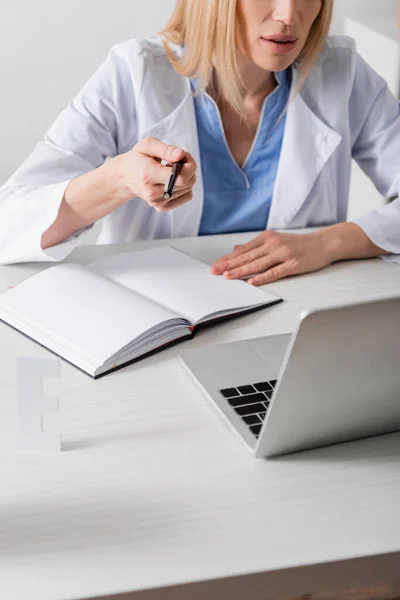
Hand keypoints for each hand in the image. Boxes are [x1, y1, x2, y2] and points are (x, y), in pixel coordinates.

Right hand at [110, 136, 196, 211]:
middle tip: (177, 160)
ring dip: (186, 176)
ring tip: (171, 170)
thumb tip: (181, 154)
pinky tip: (173, 180)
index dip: (189, 164)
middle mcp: (152, 193)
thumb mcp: (147, 145)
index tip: (183, 155)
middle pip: (187, 183)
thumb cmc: (138, 158)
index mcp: (148, 175)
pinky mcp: (161, 207)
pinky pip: (186, 196)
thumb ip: (165, 149)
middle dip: (188, 168)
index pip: (181, 177)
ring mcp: (157, 202)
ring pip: (188, 189)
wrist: (125, 177)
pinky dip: (185, 187)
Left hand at [211, 230, 332, 285]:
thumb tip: (236, 248)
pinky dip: (262, 277)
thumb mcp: (275, 240)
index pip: (243, 250)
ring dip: (241, 271)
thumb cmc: (299, 244)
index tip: (215, 265)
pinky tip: (251, 281)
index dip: (228, 258)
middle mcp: (273, 244)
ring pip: (258, 264)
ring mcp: (283, 254)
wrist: (323, 243)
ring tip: (228, 277)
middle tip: (215, 271)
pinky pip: (274, 272)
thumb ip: (255, 246)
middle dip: (229, 265)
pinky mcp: (293, 265)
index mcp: (267, 238)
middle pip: (247, 257)